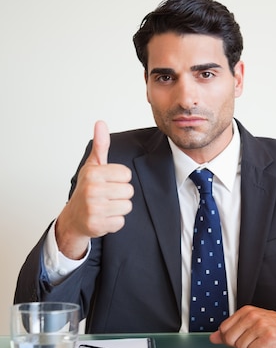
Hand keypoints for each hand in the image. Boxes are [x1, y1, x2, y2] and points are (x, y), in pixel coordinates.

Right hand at [55, 120, 133, 258]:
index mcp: (93, 173)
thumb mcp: (93, 165)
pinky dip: (114, 222)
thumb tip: (100, 123)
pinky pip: (121, 222)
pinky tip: (104, 217)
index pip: (126, 174)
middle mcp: (92, 190)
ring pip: (127, 206)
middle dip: (120, 194)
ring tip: (105, 205)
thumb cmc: (87, 188)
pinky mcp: (97, 225)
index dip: (120, 179)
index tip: (108, 181)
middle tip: (107, 195)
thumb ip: (100, 145)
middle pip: (129, 191)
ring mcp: (93, 208)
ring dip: (118, 208)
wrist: (74, 217)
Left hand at [209, 305, 275, 347]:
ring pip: (241, 347)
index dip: (230, 338)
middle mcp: (252, 316)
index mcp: (246, 311)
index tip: (240, 337)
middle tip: (253, 340)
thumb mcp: (252, 322)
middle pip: (230, 339)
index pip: (224, 329)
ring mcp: (260, 326)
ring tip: (261, 341)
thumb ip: (232, 329)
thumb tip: (213, 337)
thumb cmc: (275, 325)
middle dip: (240, 344)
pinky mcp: (269, 337)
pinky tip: (267, 345)